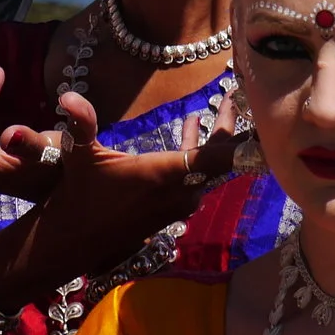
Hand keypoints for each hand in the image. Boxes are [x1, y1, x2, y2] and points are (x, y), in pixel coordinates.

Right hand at [0, 92, 243, 299]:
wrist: (75, 240)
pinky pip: (198, 178)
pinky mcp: (173, 209)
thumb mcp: (78, 155)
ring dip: (216, 139)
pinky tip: (191, 129)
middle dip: (230, 126)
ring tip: (221, 107)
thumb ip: (80, 123)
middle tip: (237, 96)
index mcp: (166, 174)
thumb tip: (67, 94)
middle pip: (221, 159)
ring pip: (209, 169)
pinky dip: (201, 154)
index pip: (219, 158)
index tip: (268, 124)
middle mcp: (180, 191)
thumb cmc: (79, 194)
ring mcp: (179, 203)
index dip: (246, 143)